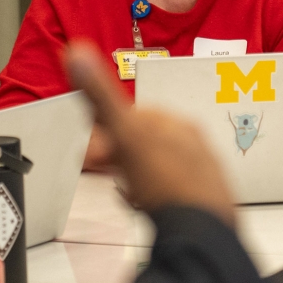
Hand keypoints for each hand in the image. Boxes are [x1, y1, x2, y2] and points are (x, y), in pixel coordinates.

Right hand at [64, 41, 236, 226]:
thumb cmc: (164, 181)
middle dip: (120, 155)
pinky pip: (172, 194)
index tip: (91, 149)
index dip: (108, 130)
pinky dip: (151, 196)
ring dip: (134, 176)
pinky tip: (142, 207)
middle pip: (148, 143)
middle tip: (99, 171)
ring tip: (121, 190)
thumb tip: (77, 50)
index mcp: (179, 125)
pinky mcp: (206, 205)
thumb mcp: (124, 133)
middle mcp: (196, 146)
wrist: (200, 232)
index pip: (138, 116)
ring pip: (160, 168)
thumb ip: (99, 94)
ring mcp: (204, 176)